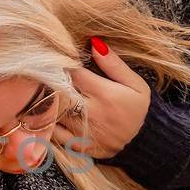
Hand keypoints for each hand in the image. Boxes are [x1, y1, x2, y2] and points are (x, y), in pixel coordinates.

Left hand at [55, 36, 150, 159]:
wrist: (145, 144)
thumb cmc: (139, 110)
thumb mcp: (136, 84)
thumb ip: (114, 64)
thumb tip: (94, 44)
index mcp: (104, 94)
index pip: (72, 73)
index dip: (63, 64)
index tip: (58, 59)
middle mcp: (90, 113)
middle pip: (58, 92)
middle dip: (50, 82)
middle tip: (46, 74)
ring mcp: (81, 131)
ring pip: (53, 111)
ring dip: (47, 100)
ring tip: (44, 91)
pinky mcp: (76, 146)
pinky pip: (52, 133)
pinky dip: (47, 121)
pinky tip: (48, 112)